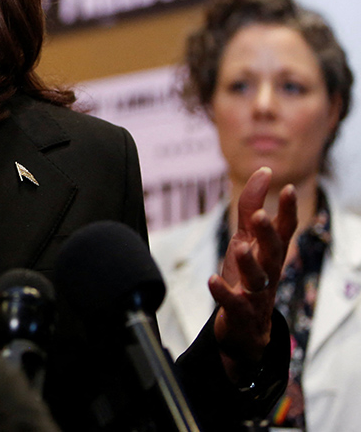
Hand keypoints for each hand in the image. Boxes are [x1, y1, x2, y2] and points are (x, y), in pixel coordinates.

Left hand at [210, 167, 295, 378]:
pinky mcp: (241, 313)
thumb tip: (263, 171)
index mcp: (270, 253)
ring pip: (258, 279)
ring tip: (240, 248)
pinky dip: (223, 292)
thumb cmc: (246, 277)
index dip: (287, 210)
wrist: (245, 328)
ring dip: (249, 263)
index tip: (286, 188)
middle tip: (259, 216)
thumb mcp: (247, 239)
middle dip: (268, 234)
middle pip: (273, 252)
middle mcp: (268, 272)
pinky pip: (234, 304)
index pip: (284, 230)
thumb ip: (251, 207)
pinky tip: (212, 280)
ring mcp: (256, 294)